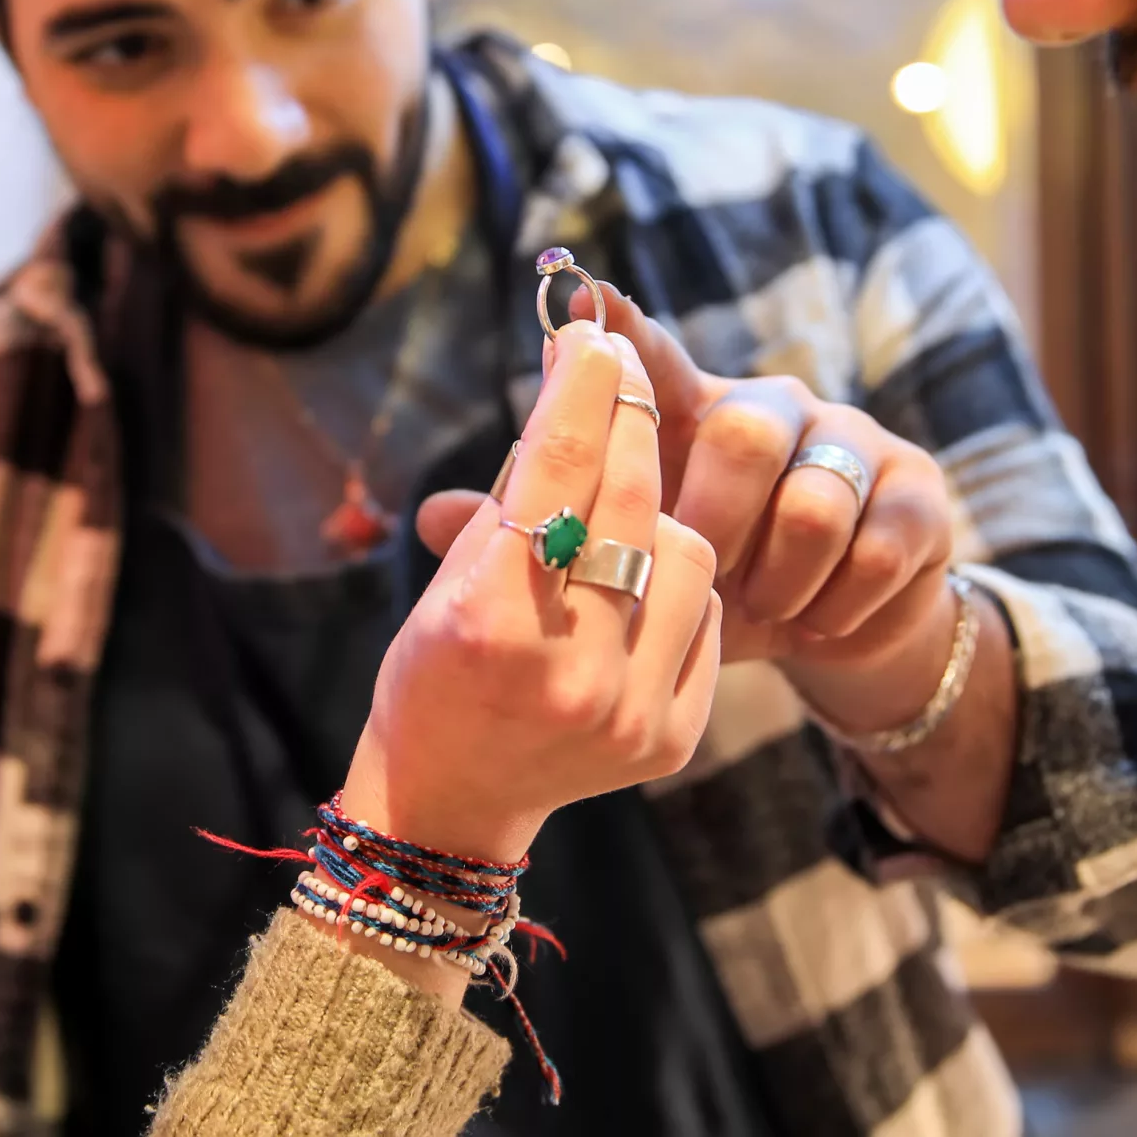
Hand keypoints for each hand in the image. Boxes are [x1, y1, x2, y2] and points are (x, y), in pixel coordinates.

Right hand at [343, 319, 723, 870]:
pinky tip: (633, 588)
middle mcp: (569, 671)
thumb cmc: (433, 672)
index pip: (555, 473)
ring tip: (614, 516)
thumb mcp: (446, 582)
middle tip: (617, 370)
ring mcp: (629, 711)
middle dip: (627, 419)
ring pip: (686, 553)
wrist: (451, 801)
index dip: (579, 391)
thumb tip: (570, 386)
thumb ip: (511, 495)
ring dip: (654, 516)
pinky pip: (703, 617)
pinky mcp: (672, 737)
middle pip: (629, 501)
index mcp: (490, 624)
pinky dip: (672, 588)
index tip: (592, 335)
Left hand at [589, 282, 957, 686]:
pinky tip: (818, 619)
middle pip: (745, 433)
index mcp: (698, 415)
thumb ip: (563, 534)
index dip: (625, 332)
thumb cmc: (720, 584)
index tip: (590, 299)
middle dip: (718, 521)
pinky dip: (835, 604)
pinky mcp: (916, 494)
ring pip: (813, 502)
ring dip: (779, 578)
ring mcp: (854, 443)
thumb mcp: (646, 564)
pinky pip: (874, 549)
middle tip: (708, 574)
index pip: (657, 359)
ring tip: (766, 607)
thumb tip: (438, 516)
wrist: (833, 632)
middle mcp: (777, 410)